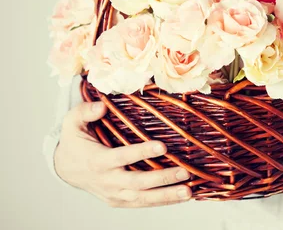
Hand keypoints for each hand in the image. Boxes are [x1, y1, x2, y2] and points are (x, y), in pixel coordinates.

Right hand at [55, 102, 191, 207]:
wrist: (66, 168)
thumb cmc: (75, 142)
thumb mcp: (72, 123)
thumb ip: (84, 112)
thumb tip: (101, 106)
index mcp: (97, 160)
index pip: (122, 157)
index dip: (142, 152)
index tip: (163, 146)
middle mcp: (107, 180)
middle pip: (137, 183)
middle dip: (162, 179)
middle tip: (185, 173)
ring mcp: (114, 193)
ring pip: (142, 198)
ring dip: (167, 196)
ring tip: (188, 191)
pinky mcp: (120, 201)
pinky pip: (143, 203)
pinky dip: (162, 202)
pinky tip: (181, 197)